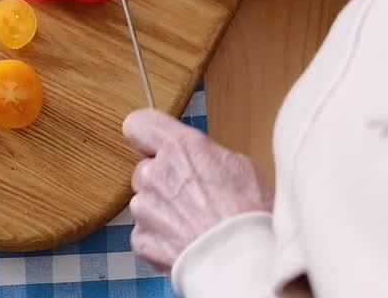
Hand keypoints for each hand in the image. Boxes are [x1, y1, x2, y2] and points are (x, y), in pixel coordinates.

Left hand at [123, 109, 273, 270]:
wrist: (244, 263)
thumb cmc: (249, 215)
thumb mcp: (239, 166)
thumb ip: (204, 155)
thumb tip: (199, 158)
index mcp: (180, 148)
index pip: (138, 124)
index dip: (146, 135)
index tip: (153, 143)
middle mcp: (155, 173)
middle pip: (145, 169)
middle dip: (162, 180)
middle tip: (192, 196)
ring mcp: (145, 208)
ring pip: (144, 202)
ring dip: (161, 210)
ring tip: (193, 223)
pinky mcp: (142, 239)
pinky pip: (144, 232)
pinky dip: (160, 237)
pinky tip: (185, 241)